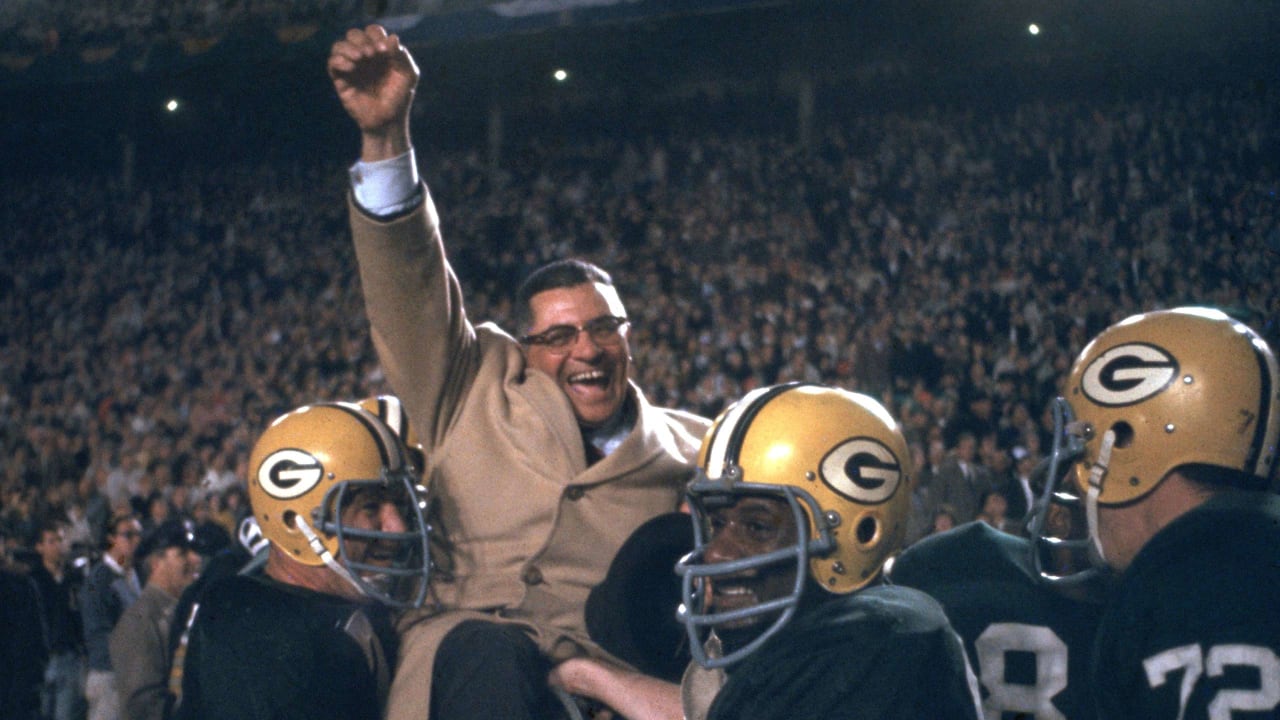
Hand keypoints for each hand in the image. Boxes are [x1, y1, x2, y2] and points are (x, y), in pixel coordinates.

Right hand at [327, 24, 419, 159]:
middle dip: (362, 40)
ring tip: (361, 58)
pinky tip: (352, 67)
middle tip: (371, 54)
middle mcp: (364, 57)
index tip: (384, 51)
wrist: (388, 122)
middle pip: (354, 34)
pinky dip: (340, 60)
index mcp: (379, 52)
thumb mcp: (408, 76)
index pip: (373, 32)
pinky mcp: (341, 79)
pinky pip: (332, 63)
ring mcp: (351, 67)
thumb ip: (402, 56)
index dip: (376, 35)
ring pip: (340, 45)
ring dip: (349, 47)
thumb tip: (392, 37)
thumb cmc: (399, 98)